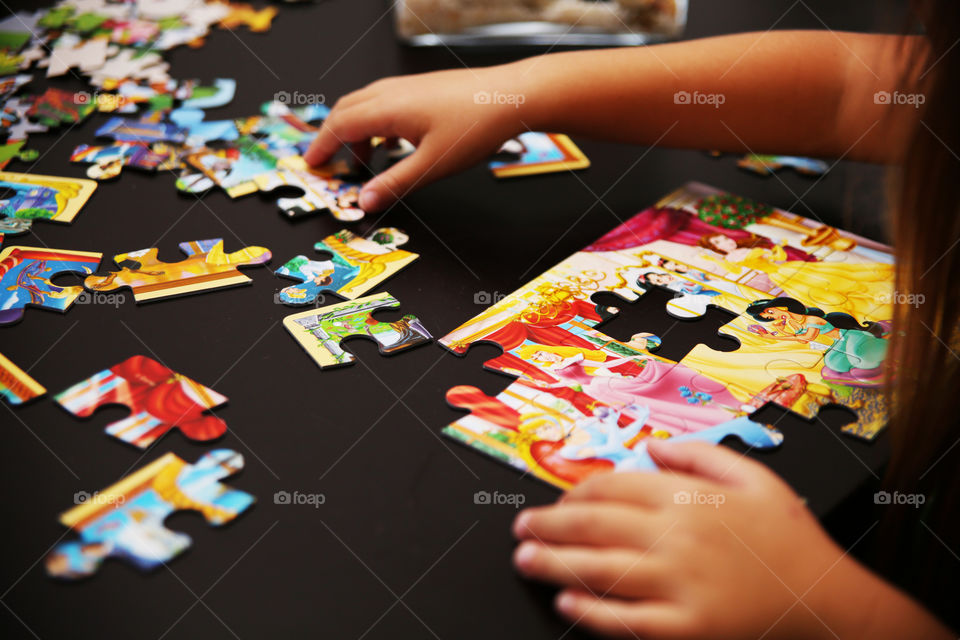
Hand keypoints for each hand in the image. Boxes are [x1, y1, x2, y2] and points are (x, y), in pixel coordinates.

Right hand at [304, 64, 529, 211]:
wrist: (511, 96)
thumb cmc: (475, 126)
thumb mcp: (432, 165)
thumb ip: (394, 184)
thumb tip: (364, 201)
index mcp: (387, 108)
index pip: (339, 126)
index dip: (321, 147)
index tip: (311, 165)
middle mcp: (391, 92)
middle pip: (345, 111)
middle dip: (331, 138)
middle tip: (326, 164)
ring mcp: (406, 87)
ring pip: (365, 106)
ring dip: (355, 133)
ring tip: (362, 164)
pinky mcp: (421, 89)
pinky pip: (385, 104)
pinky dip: (376, 125)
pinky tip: (391, 145)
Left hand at [511, 440, 873, 638]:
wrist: (828, 601)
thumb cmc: (790, 538)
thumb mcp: (754, 477)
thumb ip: (699, 455)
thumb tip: (651, 448)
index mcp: (689, 499)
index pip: (614, 486)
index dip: (576, 491)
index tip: (558, 500)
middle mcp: (677, 538)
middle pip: (595, 524)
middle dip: (549, 525)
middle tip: (521, 529)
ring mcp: (680, 584)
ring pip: (600, 570)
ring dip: (554, 564)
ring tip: (524, 560)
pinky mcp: (688, 628)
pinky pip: (627, 621)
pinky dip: (591, 613)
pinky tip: (567, 605)